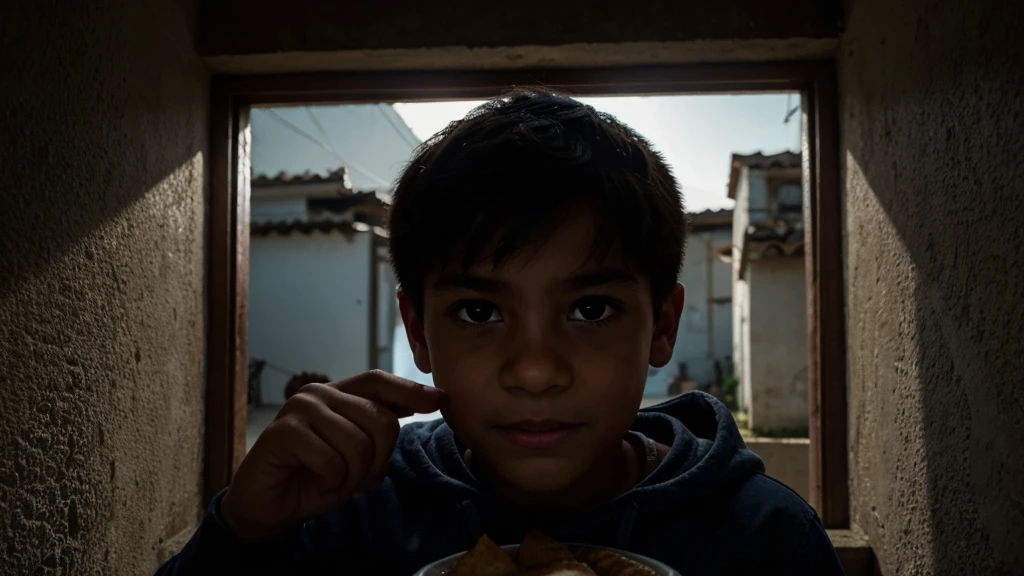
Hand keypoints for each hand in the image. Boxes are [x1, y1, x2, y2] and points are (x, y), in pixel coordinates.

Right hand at [220, 370, 445, 540]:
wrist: (269, 506)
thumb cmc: (315, 478)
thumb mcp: (358, 454)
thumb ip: (382, 428)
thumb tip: (431, 400)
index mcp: (338, 394)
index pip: (378, 381)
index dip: (410, 390)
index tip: (440, 400)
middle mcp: (319, 394)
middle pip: (379, 419)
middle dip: (379, 459)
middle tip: (360, 480)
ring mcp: (299, 409)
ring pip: (358, 443)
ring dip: (354, 476)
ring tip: (337, 482)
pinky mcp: (283, 432)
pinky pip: (331, 460)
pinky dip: (332, 482)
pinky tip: (317, 482)